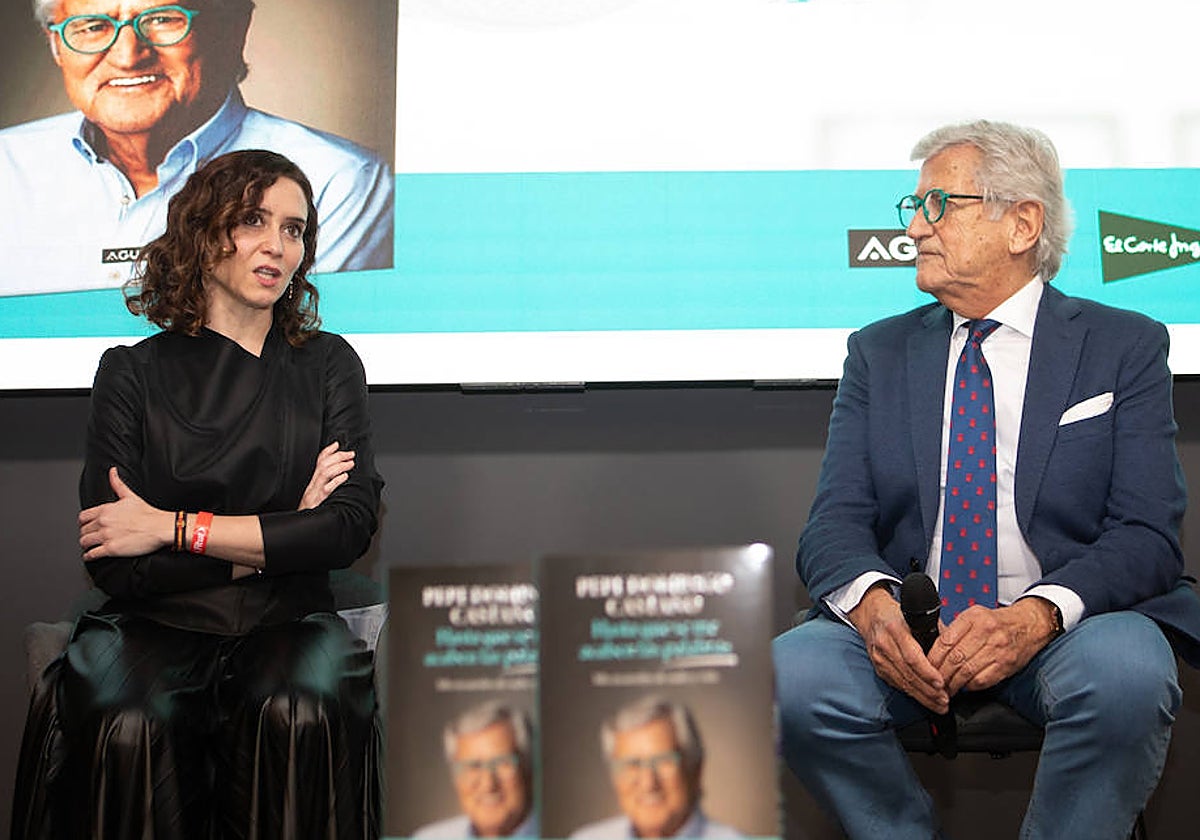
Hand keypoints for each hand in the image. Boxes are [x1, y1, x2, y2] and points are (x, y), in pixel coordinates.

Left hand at [78, 467, 171, 560]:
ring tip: (90, 547)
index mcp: (106, 509)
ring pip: (84, 542)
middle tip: (90, 537)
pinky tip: (91, 556)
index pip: (83, 517)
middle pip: (83, 530)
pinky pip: (91, 554)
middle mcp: (103, 522)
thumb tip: (112, 471)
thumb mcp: (130, 496)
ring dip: (86, 545)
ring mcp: (106, 536)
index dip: (83, 523)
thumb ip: (117, 483)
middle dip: (86, 534)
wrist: (160, 527)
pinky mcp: (111, 549)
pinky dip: (89, 556)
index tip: (86, 525)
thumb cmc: (148, 513)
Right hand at [298, 442, 354, 509]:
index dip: (328, 451)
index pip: (320, 461)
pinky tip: (344, 477)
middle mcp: (314, 484)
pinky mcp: (320, 501)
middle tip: (350, 454)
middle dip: (338, 456)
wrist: (304, 521)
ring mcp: (316, 492)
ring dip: (339, 466)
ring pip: (325, 473)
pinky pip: (327, 489)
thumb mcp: (318, 493)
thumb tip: (341, 473)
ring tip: (350, 463)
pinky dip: (336, 481)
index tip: (337, 444)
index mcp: (315, 481)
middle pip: (324, 464)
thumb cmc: (313, 508)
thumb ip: (328, 482)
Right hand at [849, 585, 949, 712]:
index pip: (912, 656)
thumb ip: (936, 634)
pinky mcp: (879, 668)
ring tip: (939, 705)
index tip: (942, 683)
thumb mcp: (918, 617)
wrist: (872, 616)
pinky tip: (925, 699)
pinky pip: (897, 684)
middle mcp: (885, 644)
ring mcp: (879, 658)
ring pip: (903, 683)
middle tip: (945, 700)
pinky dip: (913, 693)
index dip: (927, 672)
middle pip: (908, 673)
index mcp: (895, 629)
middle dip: (928, 690)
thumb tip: (955, 652)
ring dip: (922, 696)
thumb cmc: (898, 615)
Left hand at [928, 599, 1057, 693]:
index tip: (926, 667)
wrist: (1029, 625)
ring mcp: (997, 649)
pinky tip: (963, 686)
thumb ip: (955, 629)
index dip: (932, 658)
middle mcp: (985, 632)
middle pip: (954, 658)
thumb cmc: (998, 622)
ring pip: (966, 671)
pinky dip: (969, 686)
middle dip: (940, 674)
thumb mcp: (974, 615)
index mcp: (973, 617)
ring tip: (945, 688)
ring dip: (952, 683)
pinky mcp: (1005, 665)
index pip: (945, 641)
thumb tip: (932, 646)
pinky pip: (982, 680)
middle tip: (933, 682)